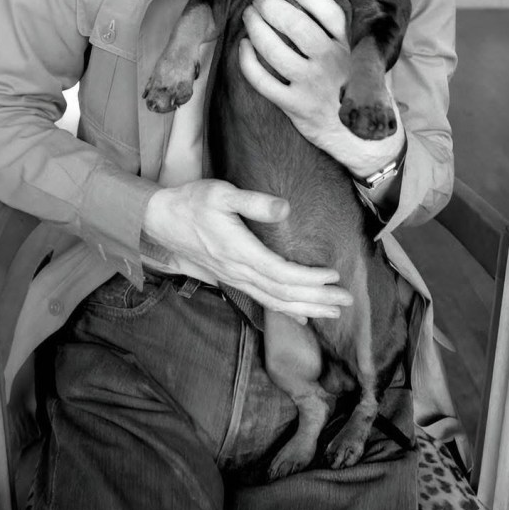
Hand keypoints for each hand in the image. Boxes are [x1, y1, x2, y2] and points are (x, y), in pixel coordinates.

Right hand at [143, 179, 353, 321]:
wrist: (162, 220)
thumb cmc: (193, 202)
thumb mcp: (222, 193)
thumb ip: (254, 202)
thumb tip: (285, 208)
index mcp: (239, 251)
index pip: (280, 272)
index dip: (308, 278)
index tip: (333, 276)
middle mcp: (238, 271)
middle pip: (283, 292)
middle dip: (317, 299)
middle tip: (346, 302)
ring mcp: (234, 278)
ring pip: (274, 301)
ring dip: (306, 308)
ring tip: (333, 313)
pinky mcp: (232, 279)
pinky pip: (262, 300)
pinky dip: (284, 310)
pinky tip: (302, 316)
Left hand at [238, 0, 405, 177]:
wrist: (366, 140)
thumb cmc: (359, 89)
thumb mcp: (366, 58)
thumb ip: (348, 32)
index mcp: (350, 46)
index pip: (324, 9)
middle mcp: (331, 62)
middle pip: (295, 26)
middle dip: (271, 6)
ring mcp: (311, 85)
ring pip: (274, 50)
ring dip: (255, 28)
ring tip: (249, 17)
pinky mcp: (295, 106)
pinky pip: (262, 81)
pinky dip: (247, 61)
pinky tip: (244, 47)